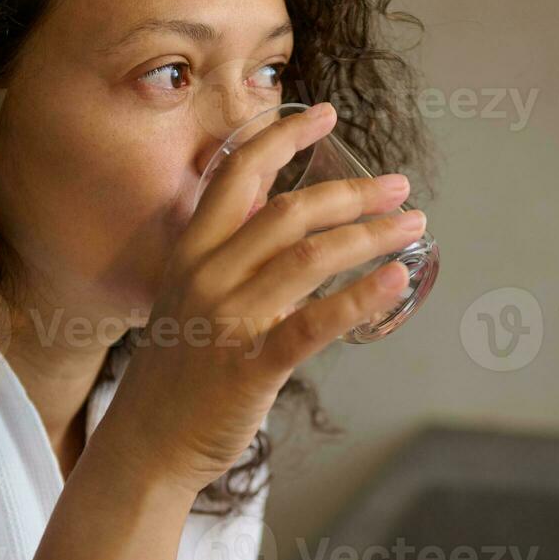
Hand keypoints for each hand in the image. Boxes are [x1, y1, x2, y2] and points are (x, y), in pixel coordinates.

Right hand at [93, 102, 427, 498]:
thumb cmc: (177, 372)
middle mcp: (206, 276)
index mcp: (190, 253)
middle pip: (289, 210)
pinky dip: (360, 297)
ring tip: (411, 227)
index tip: (327, 114)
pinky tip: (395, 280)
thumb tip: (271, 206)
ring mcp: (228, 320)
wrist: (147, 444)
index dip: (283, 135)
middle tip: (399, 188)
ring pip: (309, 258)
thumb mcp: (187, 297)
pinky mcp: (251, 366)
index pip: (237, 173)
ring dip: (369, 235)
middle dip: (352, 193)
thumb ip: (225, 252)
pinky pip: (313, 322)